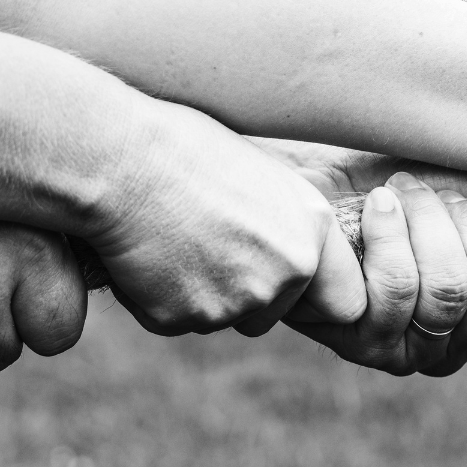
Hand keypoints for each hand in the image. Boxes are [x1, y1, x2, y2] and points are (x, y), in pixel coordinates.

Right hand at [78, 104, 366, 337]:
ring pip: (221, 319)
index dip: (312, 296)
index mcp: (312, 232)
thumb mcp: (264, 175)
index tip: (284, 283)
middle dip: (242, 295)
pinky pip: (175, 320)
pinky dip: (159, 297)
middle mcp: (285, 273)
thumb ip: (288, 224)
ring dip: (199, 294)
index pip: (345, 302)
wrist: (121, 160)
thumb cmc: (185, 147)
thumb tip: (293, 255)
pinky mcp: (183, 318)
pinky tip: (146, 252)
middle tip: (204, 246)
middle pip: (271, 316)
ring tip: (172, 236)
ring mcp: (235, 302)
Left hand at [252, 140, 466, 374]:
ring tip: (401, 191)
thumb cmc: (403, 183)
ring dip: (427, 221)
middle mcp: (456, 345)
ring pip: (448, 293)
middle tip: (440, 194)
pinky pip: (394, 290)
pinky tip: (377, 204)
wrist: (314, 178)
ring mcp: (406, 349)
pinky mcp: (355, 338)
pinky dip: (389, 230)